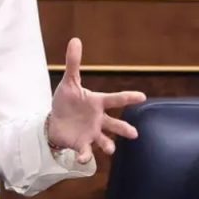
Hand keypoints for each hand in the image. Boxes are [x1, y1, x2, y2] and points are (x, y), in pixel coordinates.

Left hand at [47, 38, 145, 163]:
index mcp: (98, 103)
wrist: (56, 121)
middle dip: (124, 128)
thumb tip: (75, 40)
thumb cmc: (67, 101)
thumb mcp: (69, 82)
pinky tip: (82, 158)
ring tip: (111, 149)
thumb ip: (73, 63)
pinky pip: (86, 152)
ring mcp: (92, 133)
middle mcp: (99, 119)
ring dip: (108, 145)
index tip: (142, 96)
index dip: (128, 97)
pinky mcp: (82, 145)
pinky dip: (85, 156)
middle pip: (115, 124)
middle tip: (134, 133)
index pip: (116, 99)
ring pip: (105, 141)